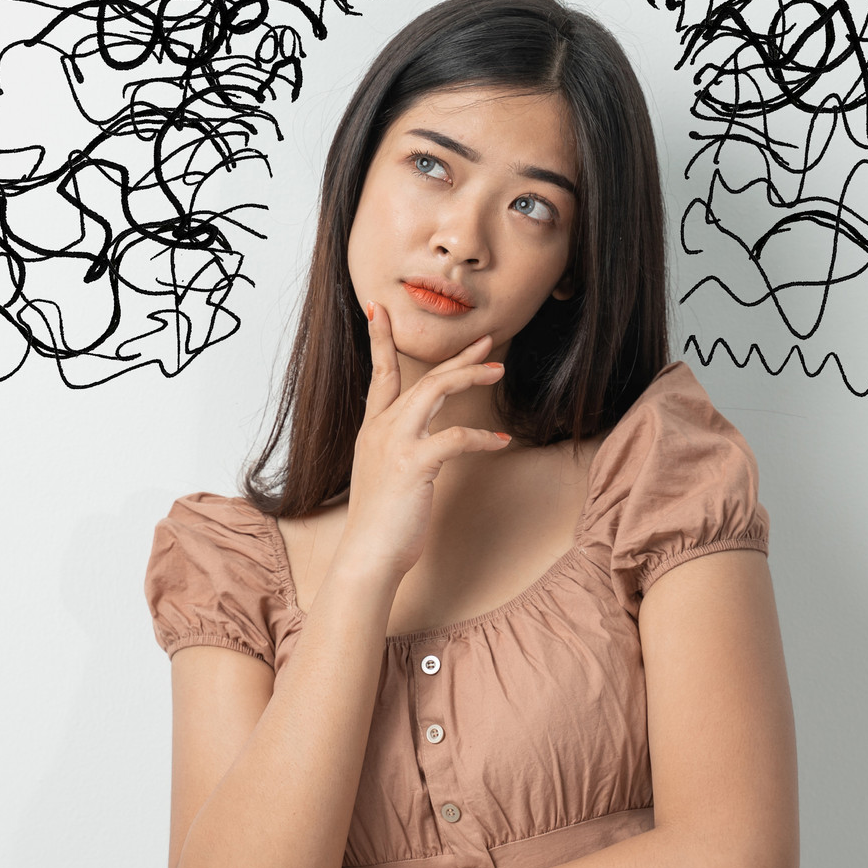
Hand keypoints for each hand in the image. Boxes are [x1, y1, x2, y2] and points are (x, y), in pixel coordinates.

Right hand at [336, 309, 508, 579]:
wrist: (367, 556)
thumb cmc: (381, 524)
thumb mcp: (384, 476)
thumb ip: (398, 451)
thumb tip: (423, 443)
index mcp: (373, 430)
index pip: (379, 375)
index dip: (380, 340)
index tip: (380, 311)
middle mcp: (380, 430)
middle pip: (420, 377)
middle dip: (455, 356)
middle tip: (487, 341)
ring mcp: (394, 444)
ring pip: (435, 392)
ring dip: (469, 376)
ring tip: (498, 370)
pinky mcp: (412, 464)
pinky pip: (454, 438)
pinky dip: (481, 437)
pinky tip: (500, 439)